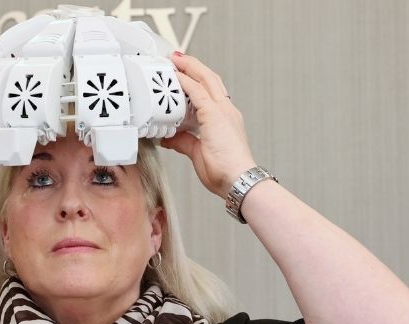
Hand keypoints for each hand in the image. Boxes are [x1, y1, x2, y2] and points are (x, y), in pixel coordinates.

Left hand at [160, 52, 256, 198]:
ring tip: (176, 60)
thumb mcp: (198, 152)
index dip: (198, 79)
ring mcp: (223, 112)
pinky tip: (177, 76)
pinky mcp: (215, 116)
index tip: (185, 72)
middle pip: (210, 79)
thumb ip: (184, 142)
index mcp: (225, 119)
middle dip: (194, 66)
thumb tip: (170, 138)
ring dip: (190, 68)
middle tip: (178, 58)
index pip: (211, 91)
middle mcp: (226, 111)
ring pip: (206, 80)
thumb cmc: (225, 171)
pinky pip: (198, 93)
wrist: (238, 180)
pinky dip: (186, 82)